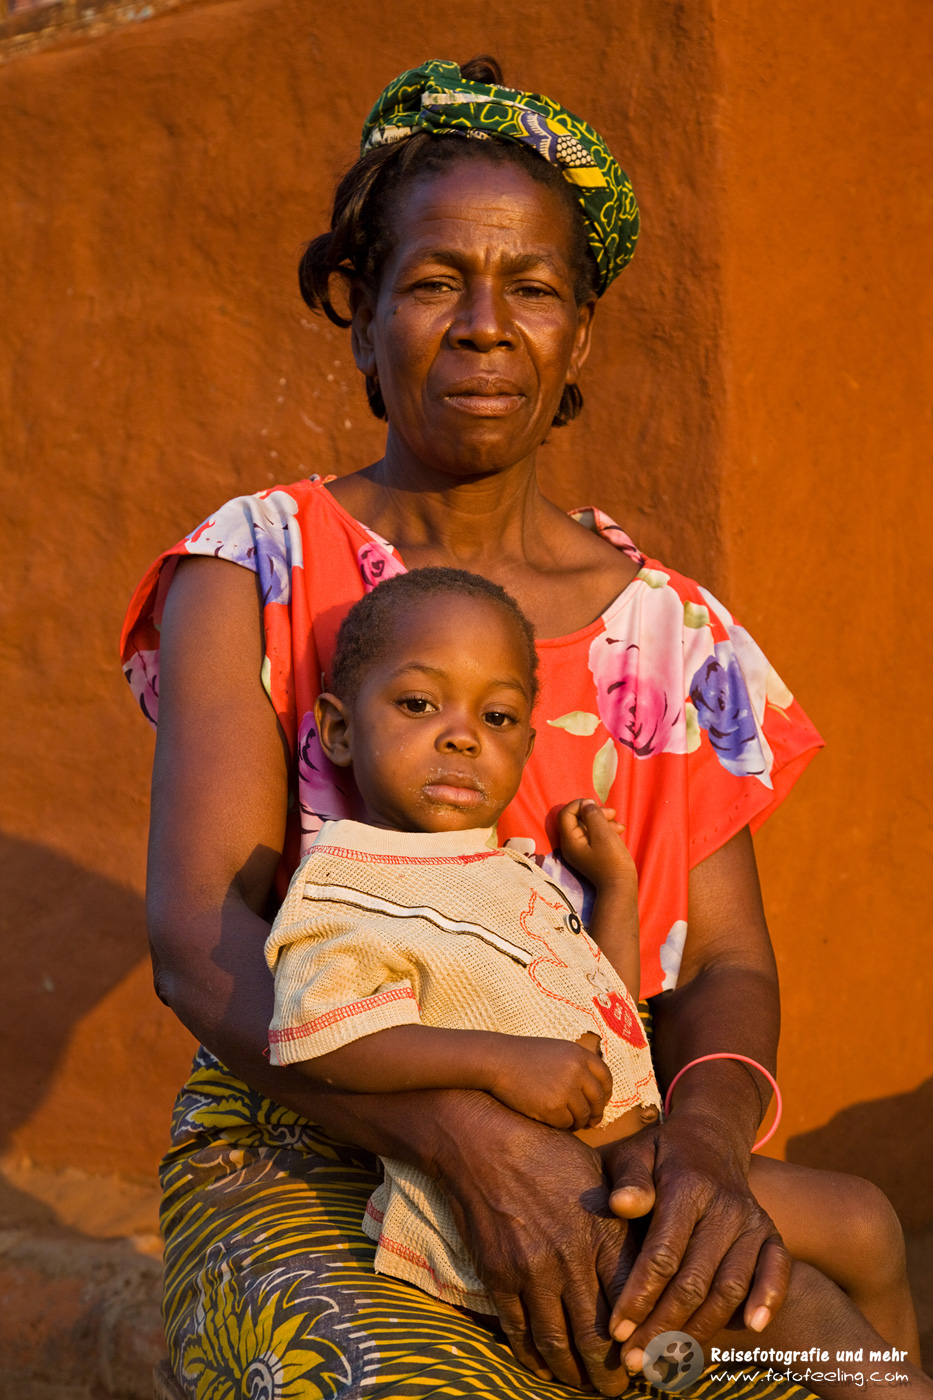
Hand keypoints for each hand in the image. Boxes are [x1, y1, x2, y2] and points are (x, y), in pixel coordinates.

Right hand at [435, 1092, 636, 1394]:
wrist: (481, 1141)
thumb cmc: (547, 1150)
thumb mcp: (598, 1172)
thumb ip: (626, 1215)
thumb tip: (653, 1252)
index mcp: (603, 1231)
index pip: (633, 1302)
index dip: (643, 1339)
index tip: (651, 1358)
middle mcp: (571, 1258)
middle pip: (598, 1336)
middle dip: (611, 1375)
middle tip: (619, 1390)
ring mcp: (531, 1271)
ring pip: (558, 1344)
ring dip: (574, 1375)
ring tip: (585, 1386)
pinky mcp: (498, 1277)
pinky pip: (519, 1333)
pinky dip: (534, 1359)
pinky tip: (545, 1369)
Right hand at [486, 1034, 612, 1128]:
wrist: (497, 1061)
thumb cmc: (525, 1057)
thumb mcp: (557, 1051)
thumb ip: (578, 1066)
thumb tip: (598, 1097)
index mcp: (579, 1054)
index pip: (605, 1077)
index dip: (606, 1093)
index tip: (600, 1102)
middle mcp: (577, 1070)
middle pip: (598, 1099)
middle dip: (596, 1113)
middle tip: (590, 1121)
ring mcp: (565, 1089)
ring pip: (583, 1115)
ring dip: (577, 1121)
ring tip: (566, 1119)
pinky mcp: (552, 1106)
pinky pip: (565, 1124)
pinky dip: (560, 1125)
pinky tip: (550, 1118)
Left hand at [559, 800, 635, 890]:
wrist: (620, 887)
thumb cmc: (612, 861)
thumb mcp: (603, 834)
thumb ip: (592, 816)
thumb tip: (586, 804)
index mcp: (569, 840)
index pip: (566, 813)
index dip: (580, 804)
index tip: (597, 805)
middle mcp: (571, 844)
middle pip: (577, 818)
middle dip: (595, 813)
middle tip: (613, 814)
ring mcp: (580, 849)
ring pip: (588, 825)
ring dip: (604, 821)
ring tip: (619, 826)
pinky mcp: (590, 852)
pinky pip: (594, 835)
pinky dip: (605, 830)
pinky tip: (618, 831)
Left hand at [603, 1109, 790, 1365]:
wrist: (710, 1137)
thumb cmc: (659, 1154)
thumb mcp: (635, 1153)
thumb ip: (629, 1179)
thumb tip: (622, 1204)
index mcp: (687, 1188)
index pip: (662, 1254)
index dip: (639, 1296)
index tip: (615, 1329)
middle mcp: (725, 1206)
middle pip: (695, 1281)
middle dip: (662, 1326)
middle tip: (633, 1359)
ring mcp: (752, 1221)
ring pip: (730, 1288)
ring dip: (700, 1331)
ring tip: (668, 1361)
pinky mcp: (771, 1233)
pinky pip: (777, 1270)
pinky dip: (769, 1299)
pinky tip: (753, 1329)